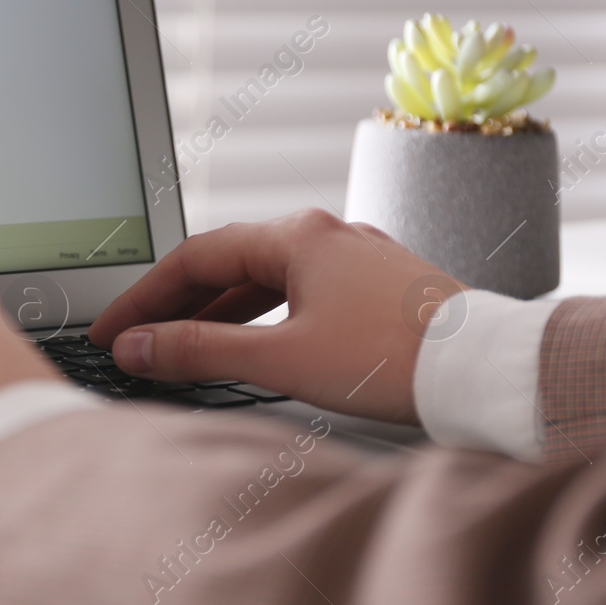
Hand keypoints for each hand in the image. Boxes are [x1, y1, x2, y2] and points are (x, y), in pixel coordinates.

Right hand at [88, 209, 464, 425]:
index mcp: (296, 235)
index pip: (193, 258)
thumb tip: (137, 347)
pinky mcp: (379, 283)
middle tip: (137, 340)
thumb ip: (199, 351)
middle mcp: (325, 233)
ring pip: (266, 276)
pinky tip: (255, 340)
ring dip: (218, 310)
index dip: (144, 298)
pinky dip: (262, 313)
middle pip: (227, 261)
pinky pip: (299, 289)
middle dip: (176, 304)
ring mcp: (355, 255)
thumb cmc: (395, 359)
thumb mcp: (282, 359)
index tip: (113, 331)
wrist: (491, 371)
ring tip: (184, 346)